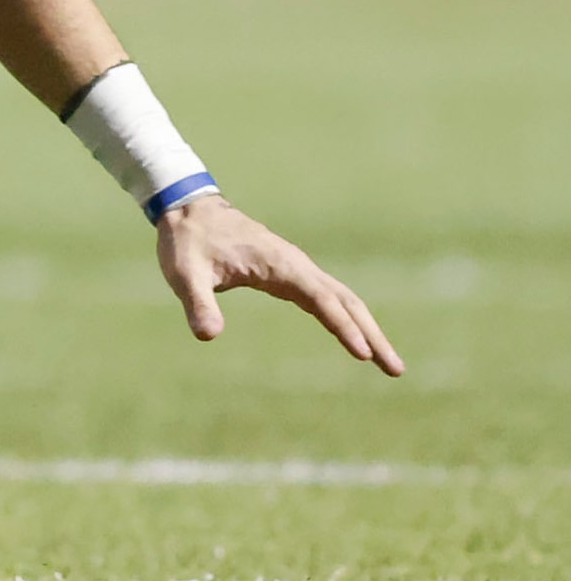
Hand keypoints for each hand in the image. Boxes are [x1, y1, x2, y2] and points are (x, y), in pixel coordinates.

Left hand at [157, 195, 403, 376]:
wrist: (188, 209)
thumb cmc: (187, 242)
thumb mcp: (185, 275)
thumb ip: (198, 303)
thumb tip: (207, 335)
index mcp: (280, 264)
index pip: (321, 300)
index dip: (343, 327)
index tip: (363, 353)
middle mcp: (297, 265)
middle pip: (347, 302)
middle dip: (372, 335)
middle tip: (396, 370)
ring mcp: (297, 268)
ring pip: (343, 300)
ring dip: (367, 330)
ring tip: (387, 363)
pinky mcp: (290, 274)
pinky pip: (328, 299)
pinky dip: (346, 319)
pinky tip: (356, 340)